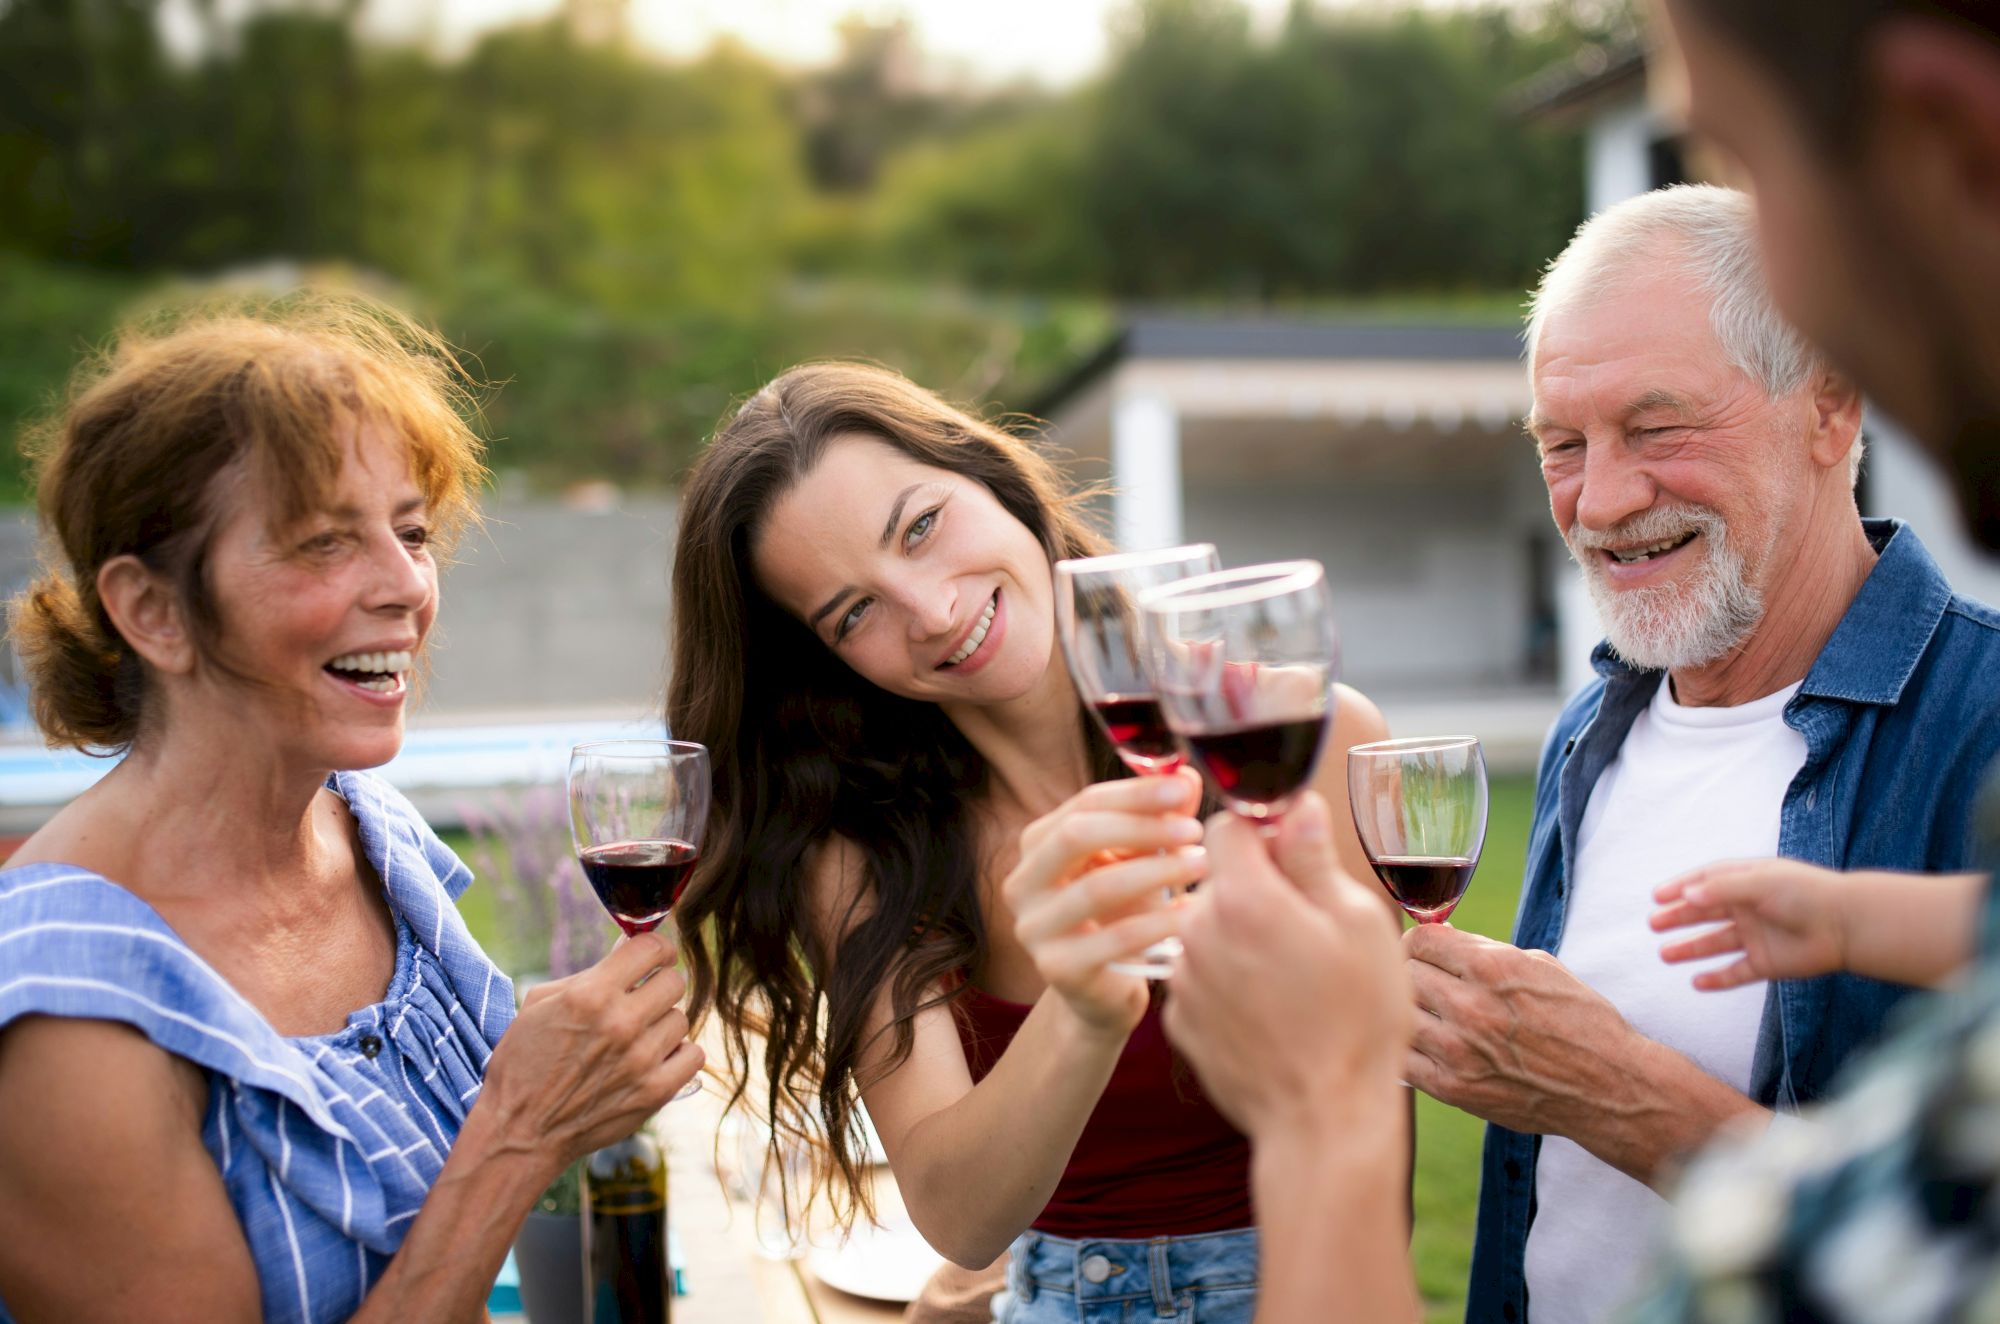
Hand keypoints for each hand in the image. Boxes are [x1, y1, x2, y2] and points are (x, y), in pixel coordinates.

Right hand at [478, 932, 703, 1176]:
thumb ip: (587, 975)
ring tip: (638, 1037)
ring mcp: (642, 1059)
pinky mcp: (656, 1092)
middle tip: (642, 1000)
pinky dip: (679, 1055)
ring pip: (681, 1018)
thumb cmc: (524, 1064)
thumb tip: (627, 952)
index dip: (656, 949)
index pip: (651, 949)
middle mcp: (621, 1023)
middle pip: (673, 982)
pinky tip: (656, 1058)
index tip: (656, 957)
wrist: (522, 1130)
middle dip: (658, 985)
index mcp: (590, 995)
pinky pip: (693, 1055)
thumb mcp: (540, 1004)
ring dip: (662, 1024)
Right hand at [1003, 768, 1206, 1035]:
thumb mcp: (1140, 860)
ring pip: (1096, 887)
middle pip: (1076, 836)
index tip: (1182, 790)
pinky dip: (1158, 923)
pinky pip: (1114, 939)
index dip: (1135, 793)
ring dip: (1157, 871)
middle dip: (1141, 827)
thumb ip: (1159, 818)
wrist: (1104, 993)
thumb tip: (1184, 776)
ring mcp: (1033, 928)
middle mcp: (1022, 883)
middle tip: (1194, 831)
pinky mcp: (1056, 969)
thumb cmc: (1122, 916)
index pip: (1084, 804)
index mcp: (1037, 845)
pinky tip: (1191, 914)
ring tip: (1200, 865)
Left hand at [1162, 791, 1407, 1142]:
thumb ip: (1313, 858)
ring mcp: (1182, 980)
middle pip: (1217, 879)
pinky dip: (1228, 983)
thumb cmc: (1356, 1021)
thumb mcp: (1358, 925)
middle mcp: (1197, 931)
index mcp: (1243, 897)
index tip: (1295, 856)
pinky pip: (1202, 977)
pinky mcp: (1179, 1021)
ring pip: (1209, 929)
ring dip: (1240, 937)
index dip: (1265, 832)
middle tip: (1309, 930)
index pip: (1227, 823)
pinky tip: (1270, 1012)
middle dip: (1256, 889)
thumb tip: (1296, 806)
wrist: (1324, 1121)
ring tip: (1293, 979)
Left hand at [1403, 925, 1645, 1139]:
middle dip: (1413, 974)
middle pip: (1404, 974)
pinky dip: (1409, 1049)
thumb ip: (1483, 949)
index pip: (1420, 941)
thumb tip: (1439, 938)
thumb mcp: (1540, 966)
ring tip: (1428, 1014)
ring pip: (1398, 1014)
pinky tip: (1427, 1046)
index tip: (1425, 953)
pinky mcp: (1454, 1089)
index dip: (1419, 943)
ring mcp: (1459, 1051)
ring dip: (1409, 1011)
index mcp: (1492, 968)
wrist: (1607, 1087)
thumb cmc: (1579, 1021)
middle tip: (1427, 984)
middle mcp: (1471, 1007)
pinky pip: (1403, 1059)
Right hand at [1649, 858, 1850, 989]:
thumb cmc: (1805, 894)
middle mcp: (1749, 908)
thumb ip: (1721, 888)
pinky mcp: (1767, 963)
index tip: (1657, 896)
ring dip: (1690, 949)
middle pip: (1706, 913)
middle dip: (1679, 918)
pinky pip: (1736, 973)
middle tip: (1654, 924)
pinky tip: (1696, 983)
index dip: (1682, 887)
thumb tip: (1686, 896)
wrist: (1847, 925)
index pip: (1707, 882)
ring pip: (1715, 944)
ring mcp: (1757, 937)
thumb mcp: (1760, 882)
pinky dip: (1717, 979)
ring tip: (1664, 955)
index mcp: (1748, 882)